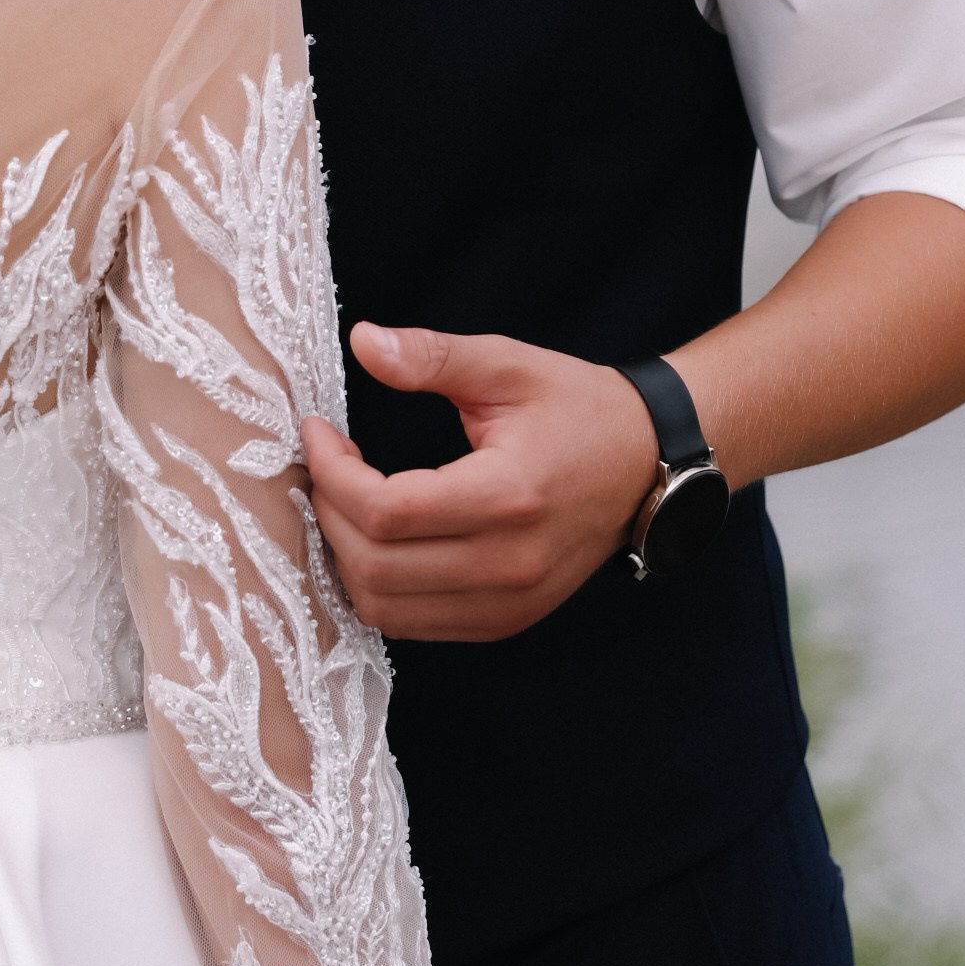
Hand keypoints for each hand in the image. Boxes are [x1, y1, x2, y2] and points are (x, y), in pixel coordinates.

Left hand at [302, 326, 655, 642]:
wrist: (647, 465)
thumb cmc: (579, 409)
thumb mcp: (508, 367)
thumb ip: (433, 356)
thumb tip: (362, 341)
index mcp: (509, 496)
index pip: (387, 510)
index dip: (332, 474)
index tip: (316, 433)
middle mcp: (509, 563)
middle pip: (374, 566)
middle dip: (329, 514)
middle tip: (324, 467)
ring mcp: (509, 603)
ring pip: (385, 607)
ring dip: (345, 558)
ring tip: (344, 503)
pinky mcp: (505, 621)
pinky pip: (413, 624)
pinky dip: (379, 586)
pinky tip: (376, 539)